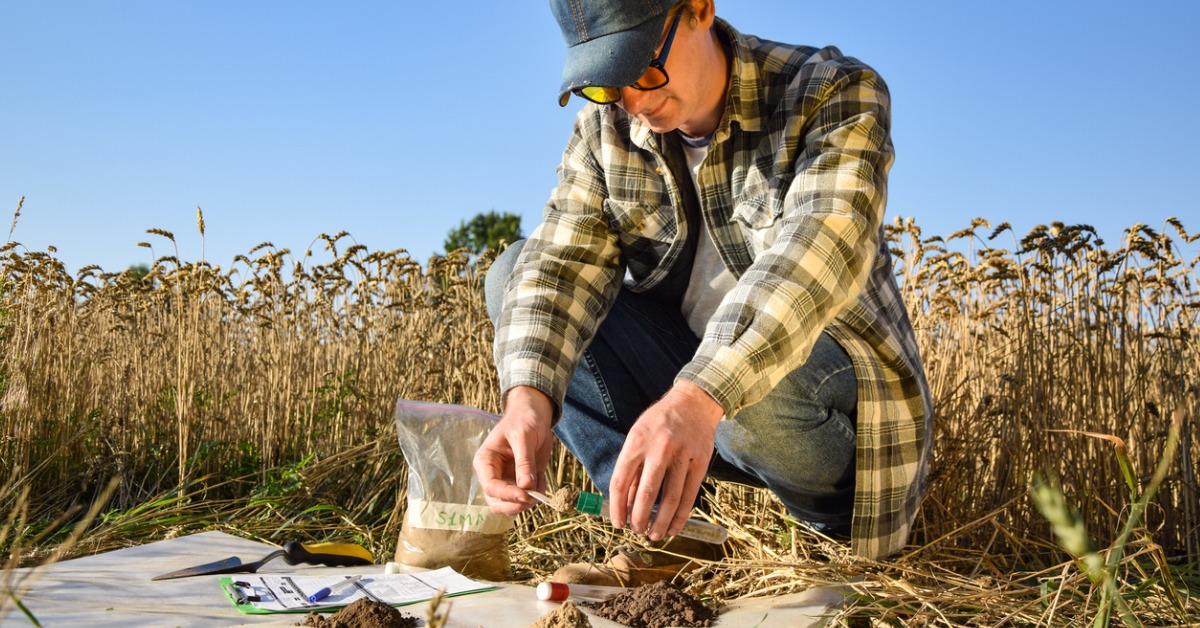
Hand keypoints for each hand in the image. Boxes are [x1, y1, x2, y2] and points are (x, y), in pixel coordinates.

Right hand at [473, 386, 554, 514]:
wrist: (534, 416)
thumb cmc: (524, 420)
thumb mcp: (524, 437)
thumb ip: (524, 461)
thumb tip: (526, 486)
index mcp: (485, 461)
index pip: (491, 486)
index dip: (507, 495)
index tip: (526, 495)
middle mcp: (493, 475)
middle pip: (496, 502)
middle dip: (515, 504)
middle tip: (535, 497)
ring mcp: (506, 481)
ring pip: (511, 505)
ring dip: (528, 501)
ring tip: (540, 479)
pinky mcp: (520, 483)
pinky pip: (527, 498)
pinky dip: (537, 493)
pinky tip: (542, 476)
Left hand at [608, 380, 723, 540]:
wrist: (693, 402)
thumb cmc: (660, 422)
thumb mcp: (638, 437)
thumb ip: (632, 469)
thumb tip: (625, 505)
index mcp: (637, 441)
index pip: (621, 481)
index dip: (618, 507)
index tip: (618, 524)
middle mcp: (659, 447)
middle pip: (646, 492)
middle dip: (639, 518)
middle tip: (637, 531)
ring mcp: (682, 454)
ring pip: (670, 498)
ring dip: (661, 522)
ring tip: (655, 536)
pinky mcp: (700, 461)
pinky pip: (690, 495)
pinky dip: (681, 515)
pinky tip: (674, 527)